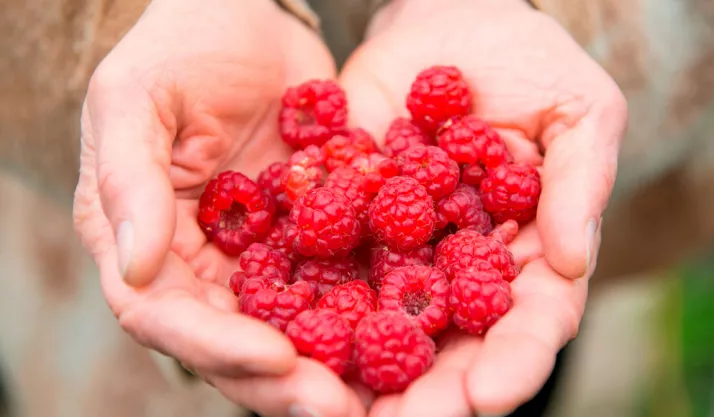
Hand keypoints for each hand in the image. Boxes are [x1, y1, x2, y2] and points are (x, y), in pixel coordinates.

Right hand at [73, 0, 364, 414]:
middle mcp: (204, 266)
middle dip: (286, 380)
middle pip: (236, 343)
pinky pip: (342, 281)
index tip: (276, 357)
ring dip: (335, 366)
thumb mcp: (135, 99)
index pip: (167, 316)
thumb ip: (128, 182)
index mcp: (145, 243)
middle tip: (341, 408)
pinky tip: (416, 332)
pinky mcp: (315, 238)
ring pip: (295, 328)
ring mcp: (262, 257)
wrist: (246, 18)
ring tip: (387, 391)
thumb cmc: (176, 48)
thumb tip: (137, 271)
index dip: (217, 345)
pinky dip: (374, 310)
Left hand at [339, 0, 626, 414]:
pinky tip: (285, 342)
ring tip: (337, 409)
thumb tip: (571, 261)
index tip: (489, 393)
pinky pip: (328, 270)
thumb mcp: (578, 109)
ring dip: (365, 374)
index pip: (533, 322)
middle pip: (456, 346)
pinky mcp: (349, 225)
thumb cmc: (529, 61)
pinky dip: (307, 308)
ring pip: (387, 328)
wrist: (447, 25)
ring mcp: (404, 253)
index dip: (516, 361)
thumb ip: (580, 181)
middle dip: (435, 392)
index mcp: (529, 253)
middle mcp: (464, 268)